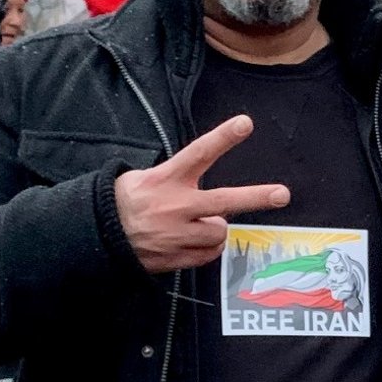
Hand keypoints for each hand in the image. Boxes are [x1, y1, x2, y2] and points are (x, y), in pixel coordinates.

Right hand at [114, 115, 290, 272]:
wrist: (99, 238)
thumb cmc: (123, 201)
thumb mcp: (141, 177)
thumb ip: (174, 175)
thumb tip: (198, 173)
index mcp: (166, 179)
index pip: (199, 153)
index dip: (223, 138)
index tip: (245, 123)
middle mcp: (175, 206)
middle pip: (224, 201)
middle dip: (256, 197)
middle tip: (281, 195)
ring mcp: (177, 234)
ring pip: (219, 231)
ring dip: (215, 228)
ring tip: (197, 224)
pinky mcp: (177, 257)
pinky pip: (208, 254)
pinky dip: (206, 247)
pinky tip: (190, 241)